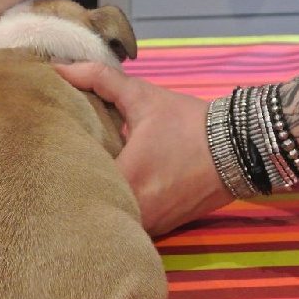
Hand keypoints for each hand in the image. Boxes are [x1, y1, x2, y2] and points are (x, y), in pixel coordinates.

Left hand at [55, 62, 233, 235]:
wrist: (240, 148)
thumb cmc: (187, 123)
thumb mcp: (143, 96)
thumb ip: (99, 79)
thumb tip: (60, 68)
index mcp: (125, 179)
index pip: (77, 184)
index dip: (64, 172)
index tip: (58, 159)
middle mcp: (135, 210)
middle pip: (92, 207)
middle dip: (80, 192)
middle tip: (68, 174)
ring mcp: (150, 226)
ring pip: (113, 221)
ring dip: (103, 206)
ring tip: (88, 188)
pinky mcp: (163, 230)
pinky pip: (132, 227)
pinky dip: (124, 215)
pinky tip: (117, 198)